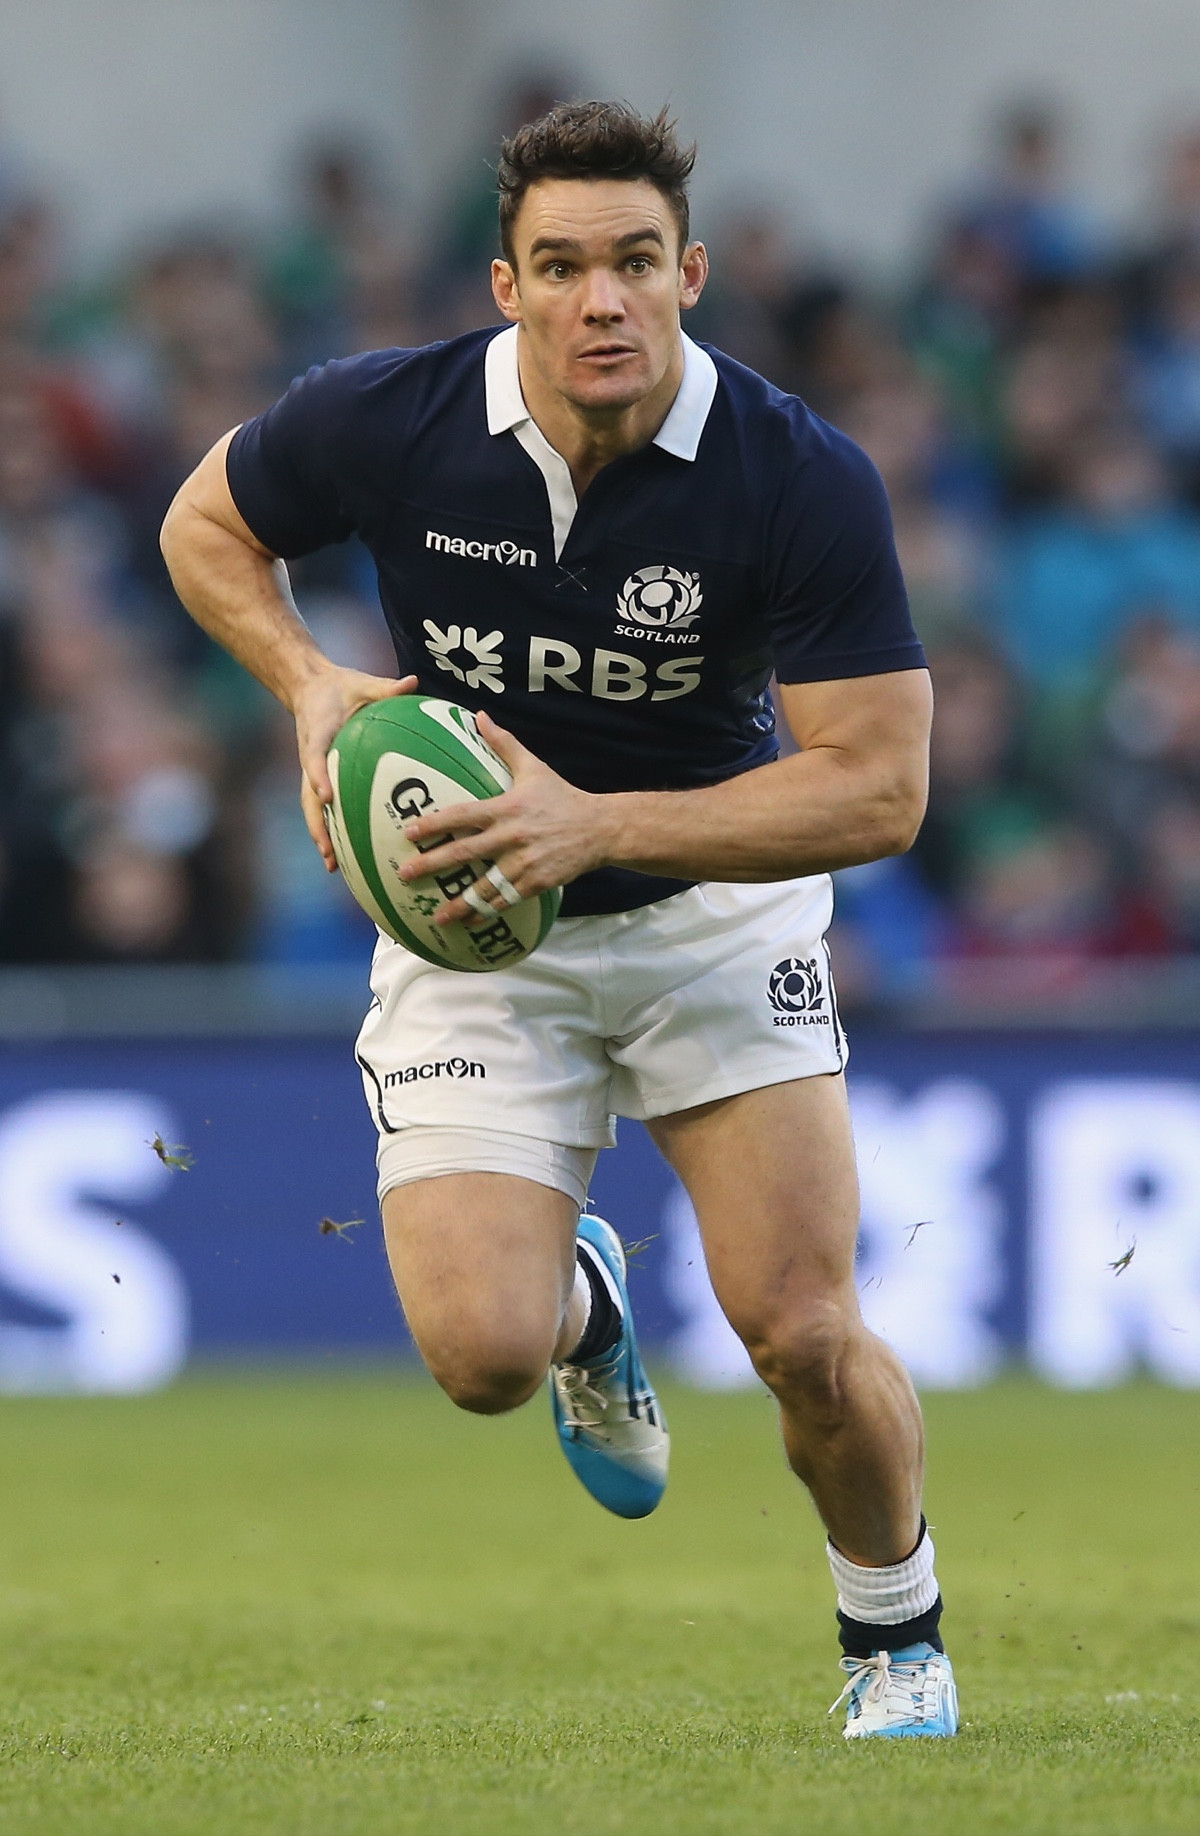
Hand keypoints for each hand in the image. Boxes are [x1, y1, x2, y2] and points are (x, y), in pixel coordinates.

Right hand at [294, 663, 417, 868]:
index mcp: (317, 733)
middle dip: (317, 824)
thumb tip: (411, 682)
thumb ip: (386, 687)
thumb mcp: (362, 683)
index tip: (326, 794)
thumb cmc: (340, 687)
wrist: (310, 688)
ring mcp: (312, 771)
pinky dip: (331, 829)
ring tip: (333, 865)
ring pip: (313, 808)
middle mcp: (310, 758)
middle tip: (328, 851)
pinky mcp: (319, 777)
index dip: (318, 775)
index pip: (314, 757)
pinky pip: (324, 806)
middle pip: (309, 797)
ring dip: (322, 835)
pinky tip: (346, 854)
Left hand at [398, 711, 609, 923]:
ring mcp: (524, 863)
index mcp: (506, 808)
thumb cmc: (561, 796)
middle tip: (405, 874)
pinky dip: (487, 913)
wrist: (599, 829)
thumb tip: (479, 716)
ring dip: (459, 903)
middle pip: (465, 852)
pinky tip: (469, 923)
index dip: (435, 824)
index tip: (410, 832)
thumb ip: (504, 743)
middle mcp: (512, 836)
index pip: (463, 815)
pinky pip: (506, 901)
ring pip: (484, 886)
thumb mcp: (533, 767)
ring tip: (436, 917)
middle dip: (433, 865)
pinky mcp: (536, 883)